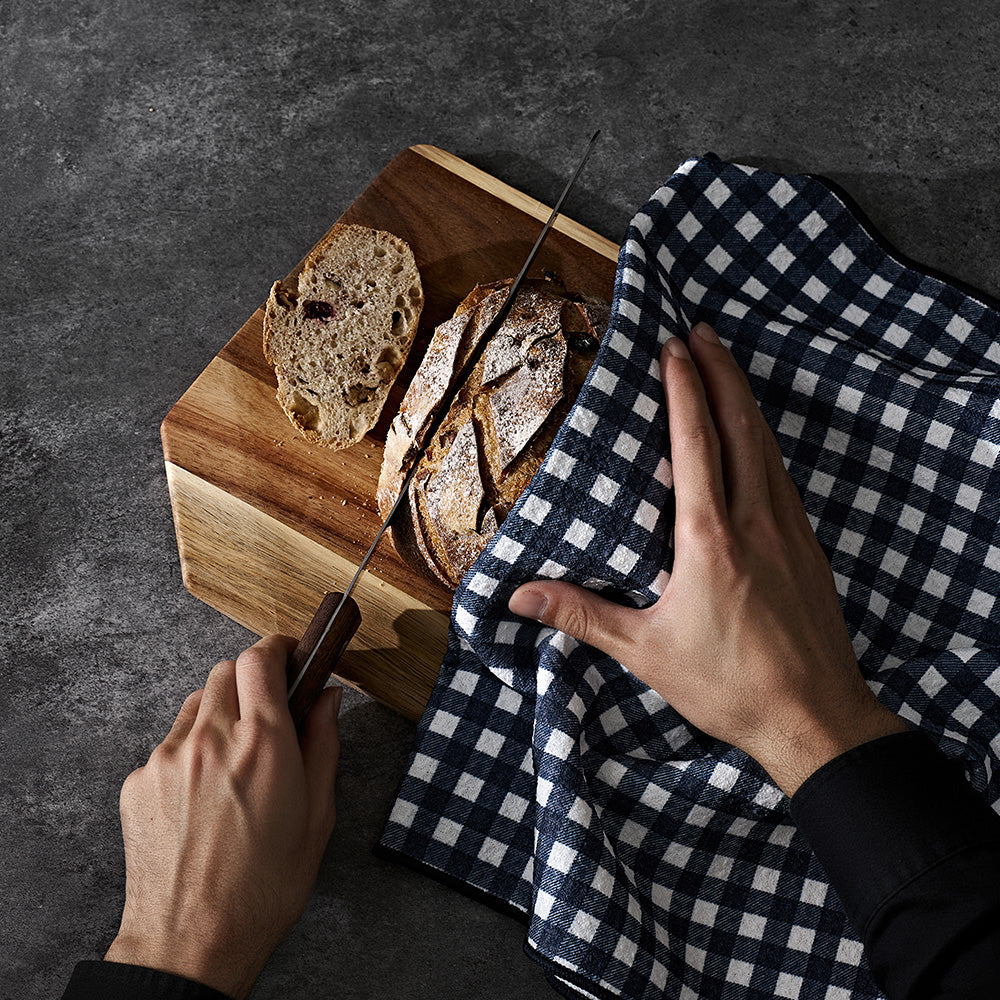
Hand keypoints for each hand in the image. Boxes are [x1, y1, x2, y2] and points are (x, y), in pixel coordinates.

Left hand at [104, 635, 341, 997]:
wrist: (191, 942)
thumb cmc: (263, 888)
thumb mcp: (317, 817)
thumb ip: (323, 745)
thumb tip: (327, 699)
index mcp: (264, 744)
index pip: (260, 659)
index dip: (277, 648)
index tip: (288, 654)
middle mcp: (212, 739)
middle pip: (226, 670)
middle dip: (250, 680)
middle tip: (268, 712)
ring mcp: (168, 758)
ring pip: (195, 703)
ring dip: (219, 712)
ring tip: (234, 760)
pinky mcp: (138, 780)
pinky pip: (169, 742)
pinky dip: (190, 749)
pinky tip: (204, 793)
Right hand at [509, 323, 904, 794]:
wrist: (816, 719)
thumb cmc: (730, 686)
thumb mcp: (645, 652)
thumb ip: (581, 616)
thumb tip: (519, 598)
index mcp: (710, 538)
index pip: (696, 443)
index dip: (684, 390)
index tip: (673, 348)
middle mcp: (755, 521)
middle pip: (740, 427)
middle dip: (721, 373)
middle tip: (704, 333)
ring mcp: (790, 532)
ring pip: (768, 447)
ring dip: (745, 402)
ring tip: (728, 369)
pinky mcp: (808, 550)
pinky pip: (784, 478)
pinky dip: (765, 444)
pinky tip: (757, 444)